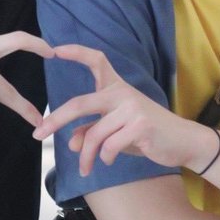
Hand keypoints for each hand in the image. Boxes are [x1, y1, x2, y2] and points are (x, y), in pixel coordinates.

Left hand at [33, 44, 213, 175]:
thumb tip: (71, 143)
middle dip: (56, 120)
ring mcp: (132, 107)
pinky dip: (104, 158)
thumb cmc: (146, 134)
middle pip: (80, 103)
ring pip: (94, 134)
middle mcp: (122, 92)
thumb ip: (92, 131)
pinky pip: (109, 145)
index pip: (96, 60)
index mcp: (116, 87)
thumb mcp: (116, 131)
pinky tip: (108, 161)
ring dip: (86, 156)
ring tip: (84, 170)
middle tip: (38, 135)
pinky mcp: (140, 125)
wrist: (181, 142)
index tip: (54, 50)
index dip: (75, 52)